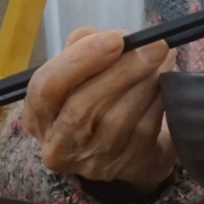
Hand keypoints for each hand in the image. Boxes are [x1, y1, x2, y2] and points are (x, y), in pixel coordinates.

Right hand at [17, 27, 175, 191]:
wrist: (127, 144)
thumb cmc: (96, 97)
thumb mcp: (81, 71)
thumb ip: (83, 48)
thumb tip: (100, 37)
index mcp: (37, 116)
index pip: (45, 88)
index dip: (79, 60)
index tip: (115, 39)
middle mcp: (57, 145)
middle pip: (82, 106)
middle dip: (123, 71)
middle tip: (153, 45)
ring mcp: (91, 161)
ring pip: (117, 119)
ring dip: (145, 83)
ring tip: (162, 57)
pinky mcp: (125, 165)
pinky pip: (143, 128)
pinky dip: (158, 100)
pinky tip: (166, 80)